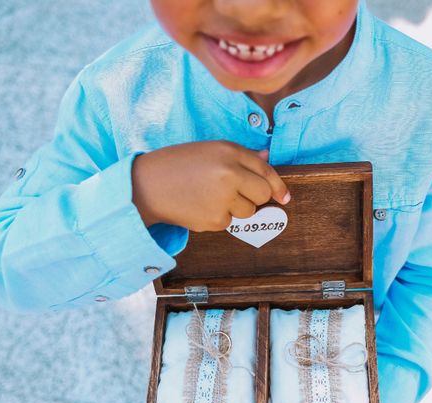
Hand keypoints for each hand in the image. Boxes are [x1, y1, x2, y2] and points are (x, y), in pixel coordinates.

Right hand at [131, 140, 289, 230]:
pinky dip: (218, 217)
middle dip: (256, 198)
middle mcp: (229, 173)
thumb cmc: (178, 165)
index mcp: (229, 152)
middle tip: (235, 194)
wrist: (147, 185)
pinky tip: (200, 206)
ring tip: (210, 196)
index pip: (266, 171)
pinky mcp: (214, 219)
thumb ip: (241, 157)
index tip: (284, 197)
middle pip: (262, 194)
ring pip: (248, 212)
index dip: (278, 186)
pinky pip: (229, 222)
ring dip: (236, 208)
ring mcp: (223, 198)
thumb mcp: (210, 150)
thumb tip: (267, 160)